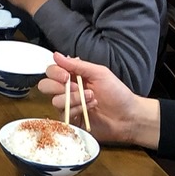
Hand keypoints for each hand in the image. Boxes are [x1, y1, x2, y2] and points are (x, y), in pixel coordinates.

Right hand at [37, 52, 158, 145]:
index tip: (66, 76)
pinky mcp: (71, 121)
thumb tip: (56, 55)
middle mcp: (67, 91)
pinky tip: (90, 109)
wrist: (128, 116)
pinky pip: (63, 114)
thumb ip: (77, 65)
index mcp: (73, 77)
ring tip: (92, 98)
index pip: (51, 71)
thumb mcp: (99, 73)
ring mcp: (68, 107)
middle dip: (58, 86)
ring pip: (55, 100)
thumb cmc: (117, 93)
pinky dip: (77, 109)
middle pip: (45, 86)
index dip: (55, 73)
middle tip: (75, 87)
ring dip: (75, 98)